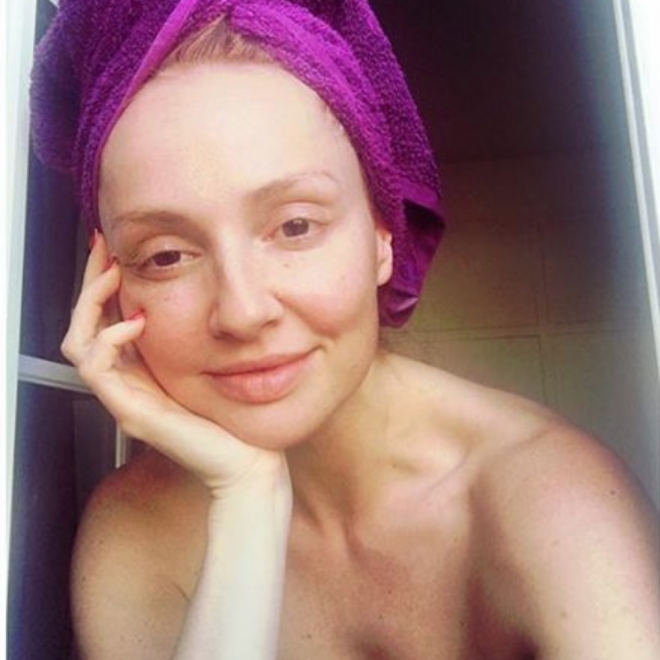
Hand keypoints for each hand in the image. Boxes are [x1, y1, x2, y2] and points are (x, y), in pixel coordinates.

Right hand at [61, 234, 288, 497]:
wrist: (246, 461)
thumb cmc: (233, 414)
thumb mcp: (210, 363)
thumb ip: (192, 337)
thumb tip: (190, 295)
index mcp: (141, 372)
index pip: (103, 322)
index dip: (102, 285)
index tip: (111, 249)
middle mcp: (125, 384)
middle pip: (82, 327)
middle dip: (90, 283)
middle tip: (102, 249)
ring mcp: (124, 400)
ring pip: (78, 343)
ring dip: (92, 303)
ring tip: (114, 275)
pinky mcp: (131, 412)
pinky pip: (97, 368)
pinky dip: (110, 337)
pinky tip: (137, 320)